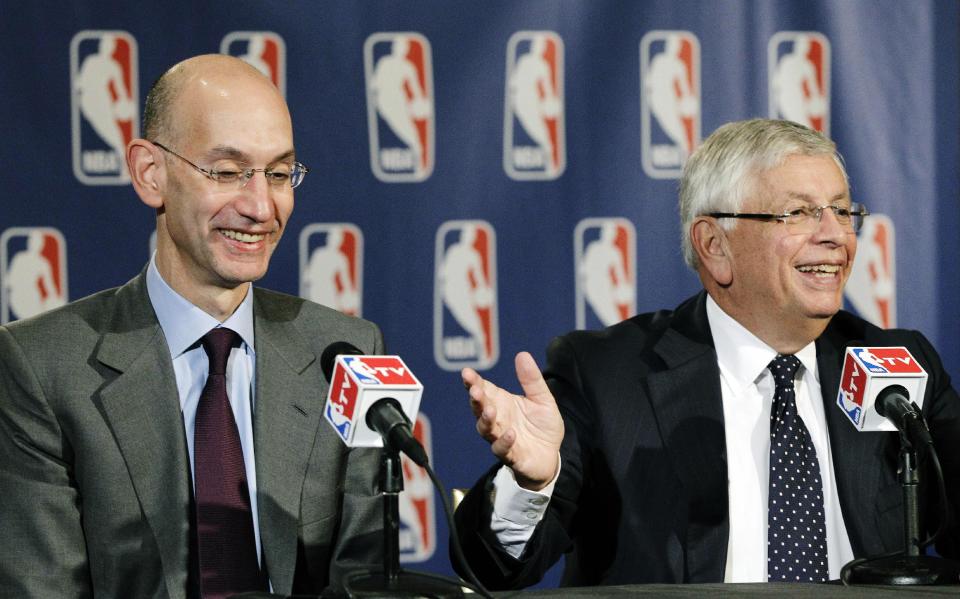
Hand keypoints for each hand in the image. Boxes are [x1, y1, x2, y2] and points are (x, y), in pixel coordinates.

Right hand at [462, 352, 563, 490]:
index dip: (473, 382)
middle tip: (475, 390)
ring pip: (486, 429)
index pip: (483, 389)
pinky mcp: (511, 455)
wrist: (551, 455)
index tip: (466, 372)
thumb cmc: (542, 425)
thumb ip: (531, 379)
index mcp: (501, 402)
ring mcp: (501, 437)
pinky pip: (502, 449)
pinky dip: (504, 441)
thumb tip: (522, 354)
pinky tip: (511, 433)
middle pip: (479, 408)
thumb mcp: (542, 399)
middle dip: (476, 399)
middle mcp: (497, 419)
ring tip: (490, 411)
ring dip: (486, 420)